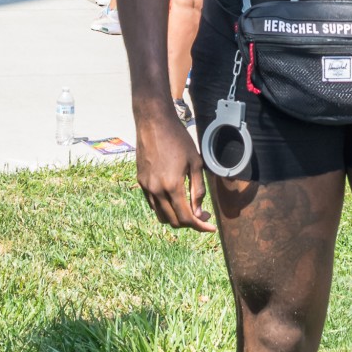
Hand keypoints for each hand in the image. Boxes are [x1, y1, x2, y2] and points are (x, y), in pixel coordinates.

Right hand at [136, 108, 215, 232]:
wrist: (154, 123)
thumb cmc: (178, 139)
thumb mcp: (195, 163)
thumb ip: (197, 190)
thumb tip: (199, 212)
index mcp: (172, 186)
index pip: (187, 218)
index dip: (201, 226)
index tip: (211, 228)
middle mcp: (156, 190)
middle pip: (174, 221)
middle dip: (190, 223)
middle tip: (203, 215)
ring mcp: (146, 187)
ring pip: (161, 216)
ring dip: (177, 218)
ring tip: (189, 209)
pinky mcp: (140, 182)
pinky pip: (153, 205)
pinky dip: (165, 209)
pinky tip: (175, 199)